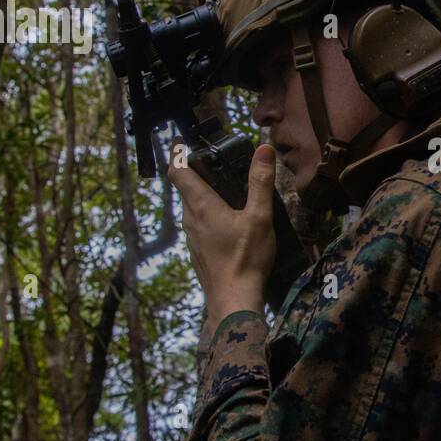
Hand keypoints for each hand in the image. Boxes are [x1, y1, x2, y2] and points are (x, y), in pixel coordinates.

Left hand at [169, 143, 277, 324]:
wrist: (234, 300)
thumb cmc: (246, 258)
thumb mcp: (259, 217)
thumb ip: (260, 182)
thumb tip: (264, 149)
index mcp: (201, 205)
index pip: (177, 171)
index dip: (177, 153)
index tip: (180, 140)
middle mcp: (190, 219)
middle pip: (185, 188)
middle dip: (196, 172)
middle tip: (215, 161)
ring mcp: (192, 238)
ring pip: (192, 208)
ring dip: (203, 195)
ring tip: (225, 190)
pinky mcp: (198, 252)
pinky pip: (199, 226)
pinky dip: (208, 215)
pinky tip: (228, 223)